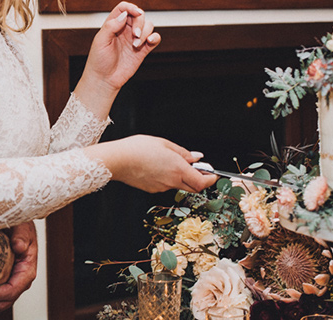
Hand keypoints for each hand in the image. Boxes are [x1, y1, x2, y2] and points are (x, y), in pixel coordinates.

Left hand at [0, 221, 37, 312]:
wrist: (16, 222)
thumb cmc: (20, 225)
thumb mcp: (22, 226)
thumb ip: (21, 235)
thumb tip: (19, 246)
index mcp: (27, 267)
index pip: (15, 288)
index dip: (0, 293)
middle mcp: (21, 277)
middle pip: (9, 299)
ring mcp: (13, 279)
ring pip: (4, 301)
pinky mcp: (5, 279)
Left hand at [77, 2, 160, 102]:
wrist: (104, 79)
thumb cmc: (98, 61)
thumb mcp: (100, 41)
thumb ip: (111, 26)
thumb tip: (124, 14)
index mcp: (113, 24)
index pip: (124, 8)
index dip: (131, 7)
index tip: (136, 13)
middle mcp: (125, 29)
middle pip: (138, 15)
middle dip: (140, 23)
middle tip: (135, 35)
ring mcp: (135, 39)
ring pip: (148, 26)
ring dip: (145, 33)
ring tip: (137, 44)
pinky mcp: (143, 49)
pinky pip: (154, 38)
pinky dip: (155, 37)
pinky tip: (150, 41)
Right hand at [87, 135, 217, 192]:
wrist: (117, 160)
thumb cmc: (138, 149)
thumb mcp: (164, 143)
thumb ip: (183, 152)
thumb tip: (196, 157)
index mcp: (178, 169)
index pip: (202, 182)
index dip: (211, 179)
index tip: (214, 174)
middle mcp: (172, 181)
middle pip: (193, 187)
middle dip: (199, 179)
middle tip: (199, 168)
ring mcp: (161, 187)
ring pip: (179, 185)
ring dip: (182, 177)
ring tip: (172, 162)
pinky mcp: (152, 189)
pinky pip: (166, 185)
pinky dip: (168, 177)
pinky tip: (159, 166)